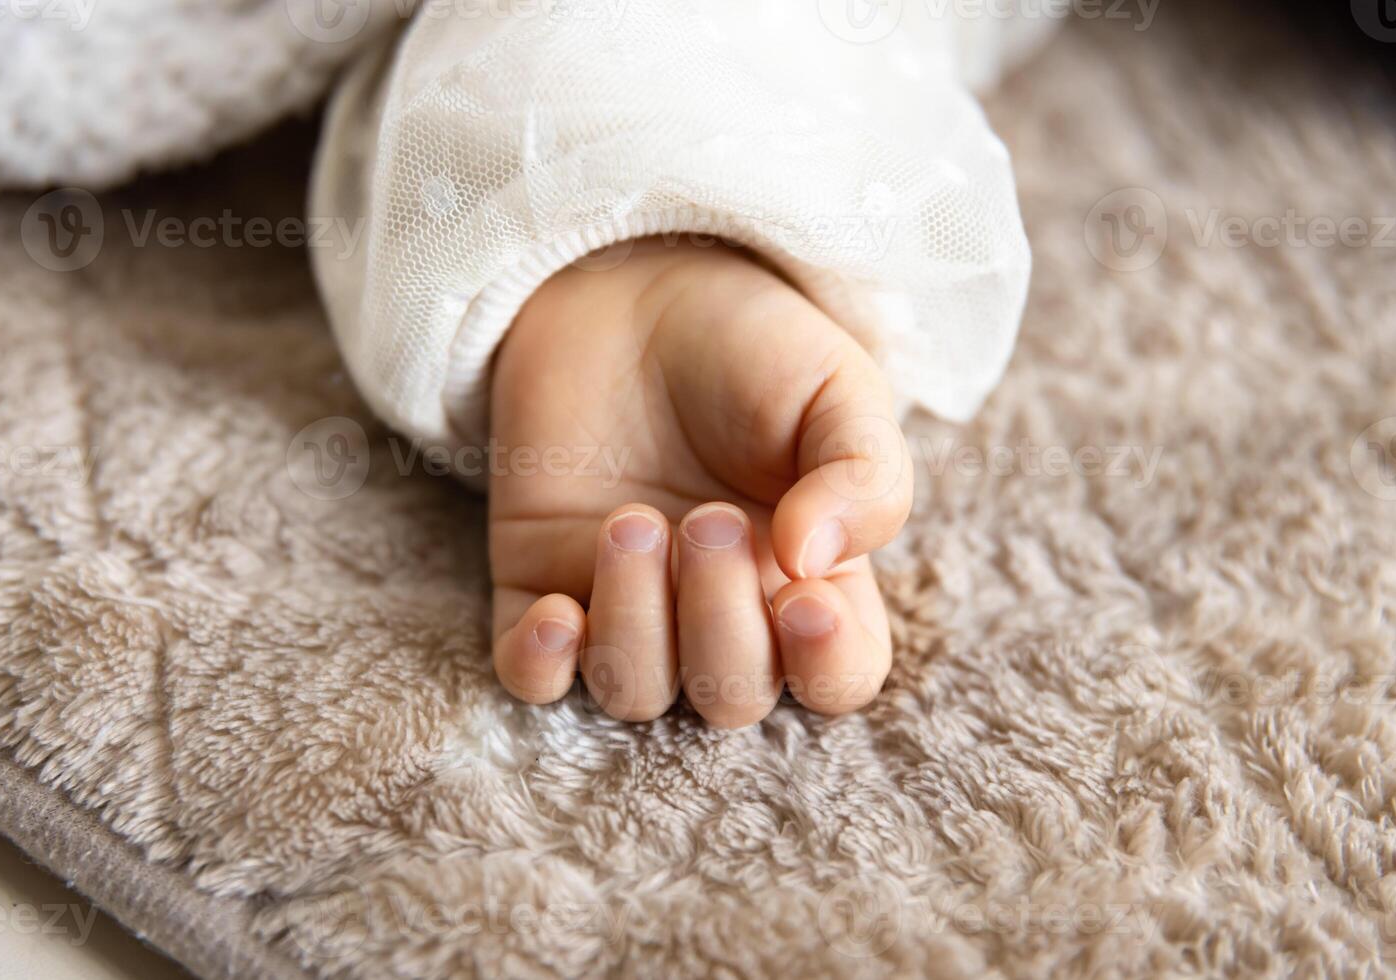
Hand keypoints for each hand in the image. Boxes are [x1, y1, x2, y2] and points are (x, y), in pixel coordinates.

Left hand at [488, 238, 911, 726]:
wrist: (632, 283)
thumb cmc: (751, 343)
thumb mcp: (836, 389)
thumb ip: (863, 477)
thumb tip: (814, 564)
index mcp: (813, 578)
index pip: (835, 677)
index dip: (825, 665)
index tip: (802, 597)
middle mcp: (723, 611)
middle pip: (731, 696)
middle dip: (719, 622)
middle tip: (706, 518)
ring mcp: (628, 606)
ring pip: (635, 692)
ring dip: (635, 626)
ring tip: (632, 521)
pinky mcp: (541, 585)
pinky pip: (532, 677)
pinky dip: (542, 666)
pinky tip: (556, 610)